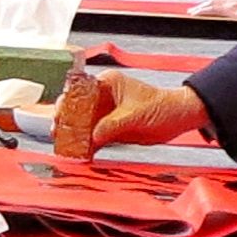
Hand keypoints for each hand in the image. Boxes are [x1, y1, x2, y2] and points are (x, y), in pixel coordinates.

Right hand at [46, 74, 203, 164]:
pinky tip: (82, 154)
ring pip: (83, 124)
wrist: (178, 118)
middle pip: (77, 108)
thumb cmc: (161, 107)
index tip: (59, 116)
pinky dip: (88, 145)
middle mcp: (103, 97)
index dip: (66, 103)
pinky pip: (94, 137)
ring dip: (75, 135)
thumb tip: (93, 136)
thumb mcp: (135, 115)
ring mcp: (106, 113)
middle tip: (58, 134)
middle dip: (66, 121)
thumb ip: (112, 124)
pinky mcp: (110, 128)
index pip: (79, 90)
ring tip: (66, 147)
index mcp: (107, 83)